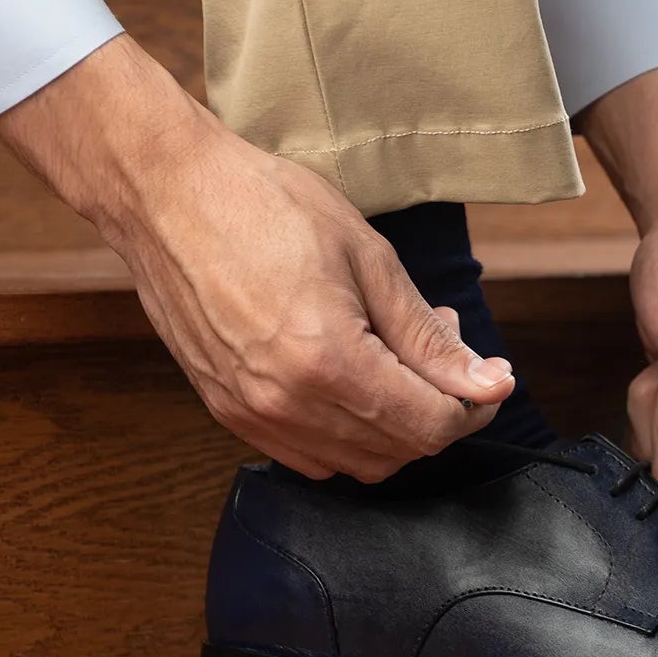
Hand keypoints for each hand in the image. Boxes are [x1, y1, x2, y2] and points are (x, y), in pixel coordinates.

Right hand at [0, 35, 512, 479]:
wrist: (167, 193)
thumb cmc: (265, 206)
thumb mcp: (370, 259)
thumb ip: (429, 337)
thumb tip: (487, 384)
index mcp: (328, 361)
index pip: (431, 425)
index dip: (475, 406)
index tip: (490, 376)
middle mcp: (286, 403)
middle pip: (399, 451)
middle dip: (440, 409)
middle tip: (443, 348)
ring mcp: (251, 414)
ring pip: (357, 463)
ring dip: (396, 424)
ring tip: (396, 355)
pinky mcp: (228, 411)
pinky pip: (310, 455)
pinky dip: (350, 433)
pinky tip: (355, 376)